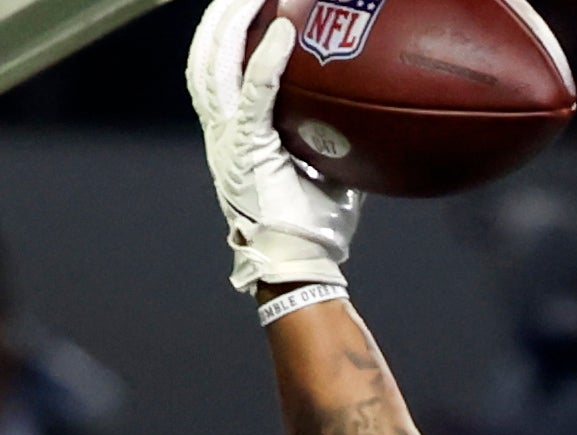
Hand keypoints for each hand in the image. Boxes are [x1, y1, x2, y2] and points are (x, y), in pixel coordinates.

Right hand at [184, 0, 359, 306]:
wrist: (300, 267)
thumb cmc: (316, 230)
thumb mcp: (328, 172)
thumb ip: (335, 140)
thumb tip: (370, 116)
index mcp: (233, 137)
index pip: (216, 73)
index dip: (222, 37)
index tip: (241, 8)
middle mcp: (221, 134)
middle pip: (206, 57)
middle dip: (220, 17)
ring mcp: (228, 140)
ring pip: (217, 63)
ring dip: (234, 22)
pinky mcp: (246, 149)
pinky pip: (254, 92)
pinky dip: (267, 59)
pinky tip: (285, 30)